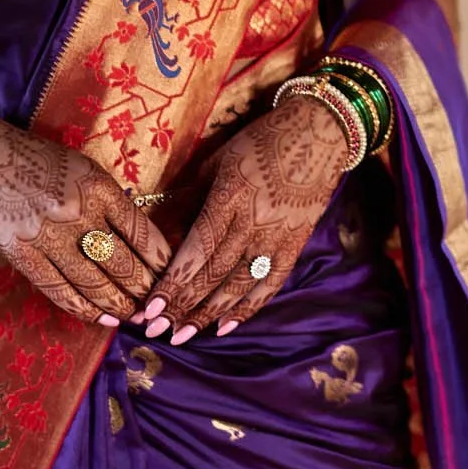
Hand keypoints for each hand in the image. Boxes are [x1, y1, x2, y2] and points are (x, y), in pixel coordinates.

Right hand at [0, 113, 173, 327]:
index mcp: (99, 188)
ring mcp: (47, 236)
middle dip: (145, 288)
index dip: (160, 259)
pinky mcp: (22, 254)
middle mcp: (76, 213)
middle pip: (120, 261)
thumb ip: (112, 203)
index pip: (140, 230)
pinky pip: (58, 289)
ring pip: (92, 281)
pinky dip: (83, 308)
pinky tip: (102, 318)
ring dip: (119, 305)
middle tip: (160, 305)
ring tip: (136, 317)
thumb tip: (143, 243)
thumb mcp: (88, 171)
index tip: (172, 274)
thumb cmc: (46, 165)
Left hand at [136, 94, 351, 343]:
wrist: (320, 132)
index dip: (171, 286)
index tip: (148, 310)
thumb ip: (189, 198)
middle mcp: (252, 222)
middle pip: (212, 275)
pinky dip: (249, 308)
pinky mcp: (295, 243)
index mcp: (229, 198)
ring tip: (182, 336)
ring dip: (208, 315)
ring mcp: (277, 236)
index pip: (195, 252)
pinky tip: (226, 327)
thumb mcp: (217, 162)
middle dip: (180, 308)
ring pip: (238, 286)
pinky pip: (271, 283)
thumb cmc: (260, 141)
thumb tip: (158, 231)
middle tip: (154, 332)